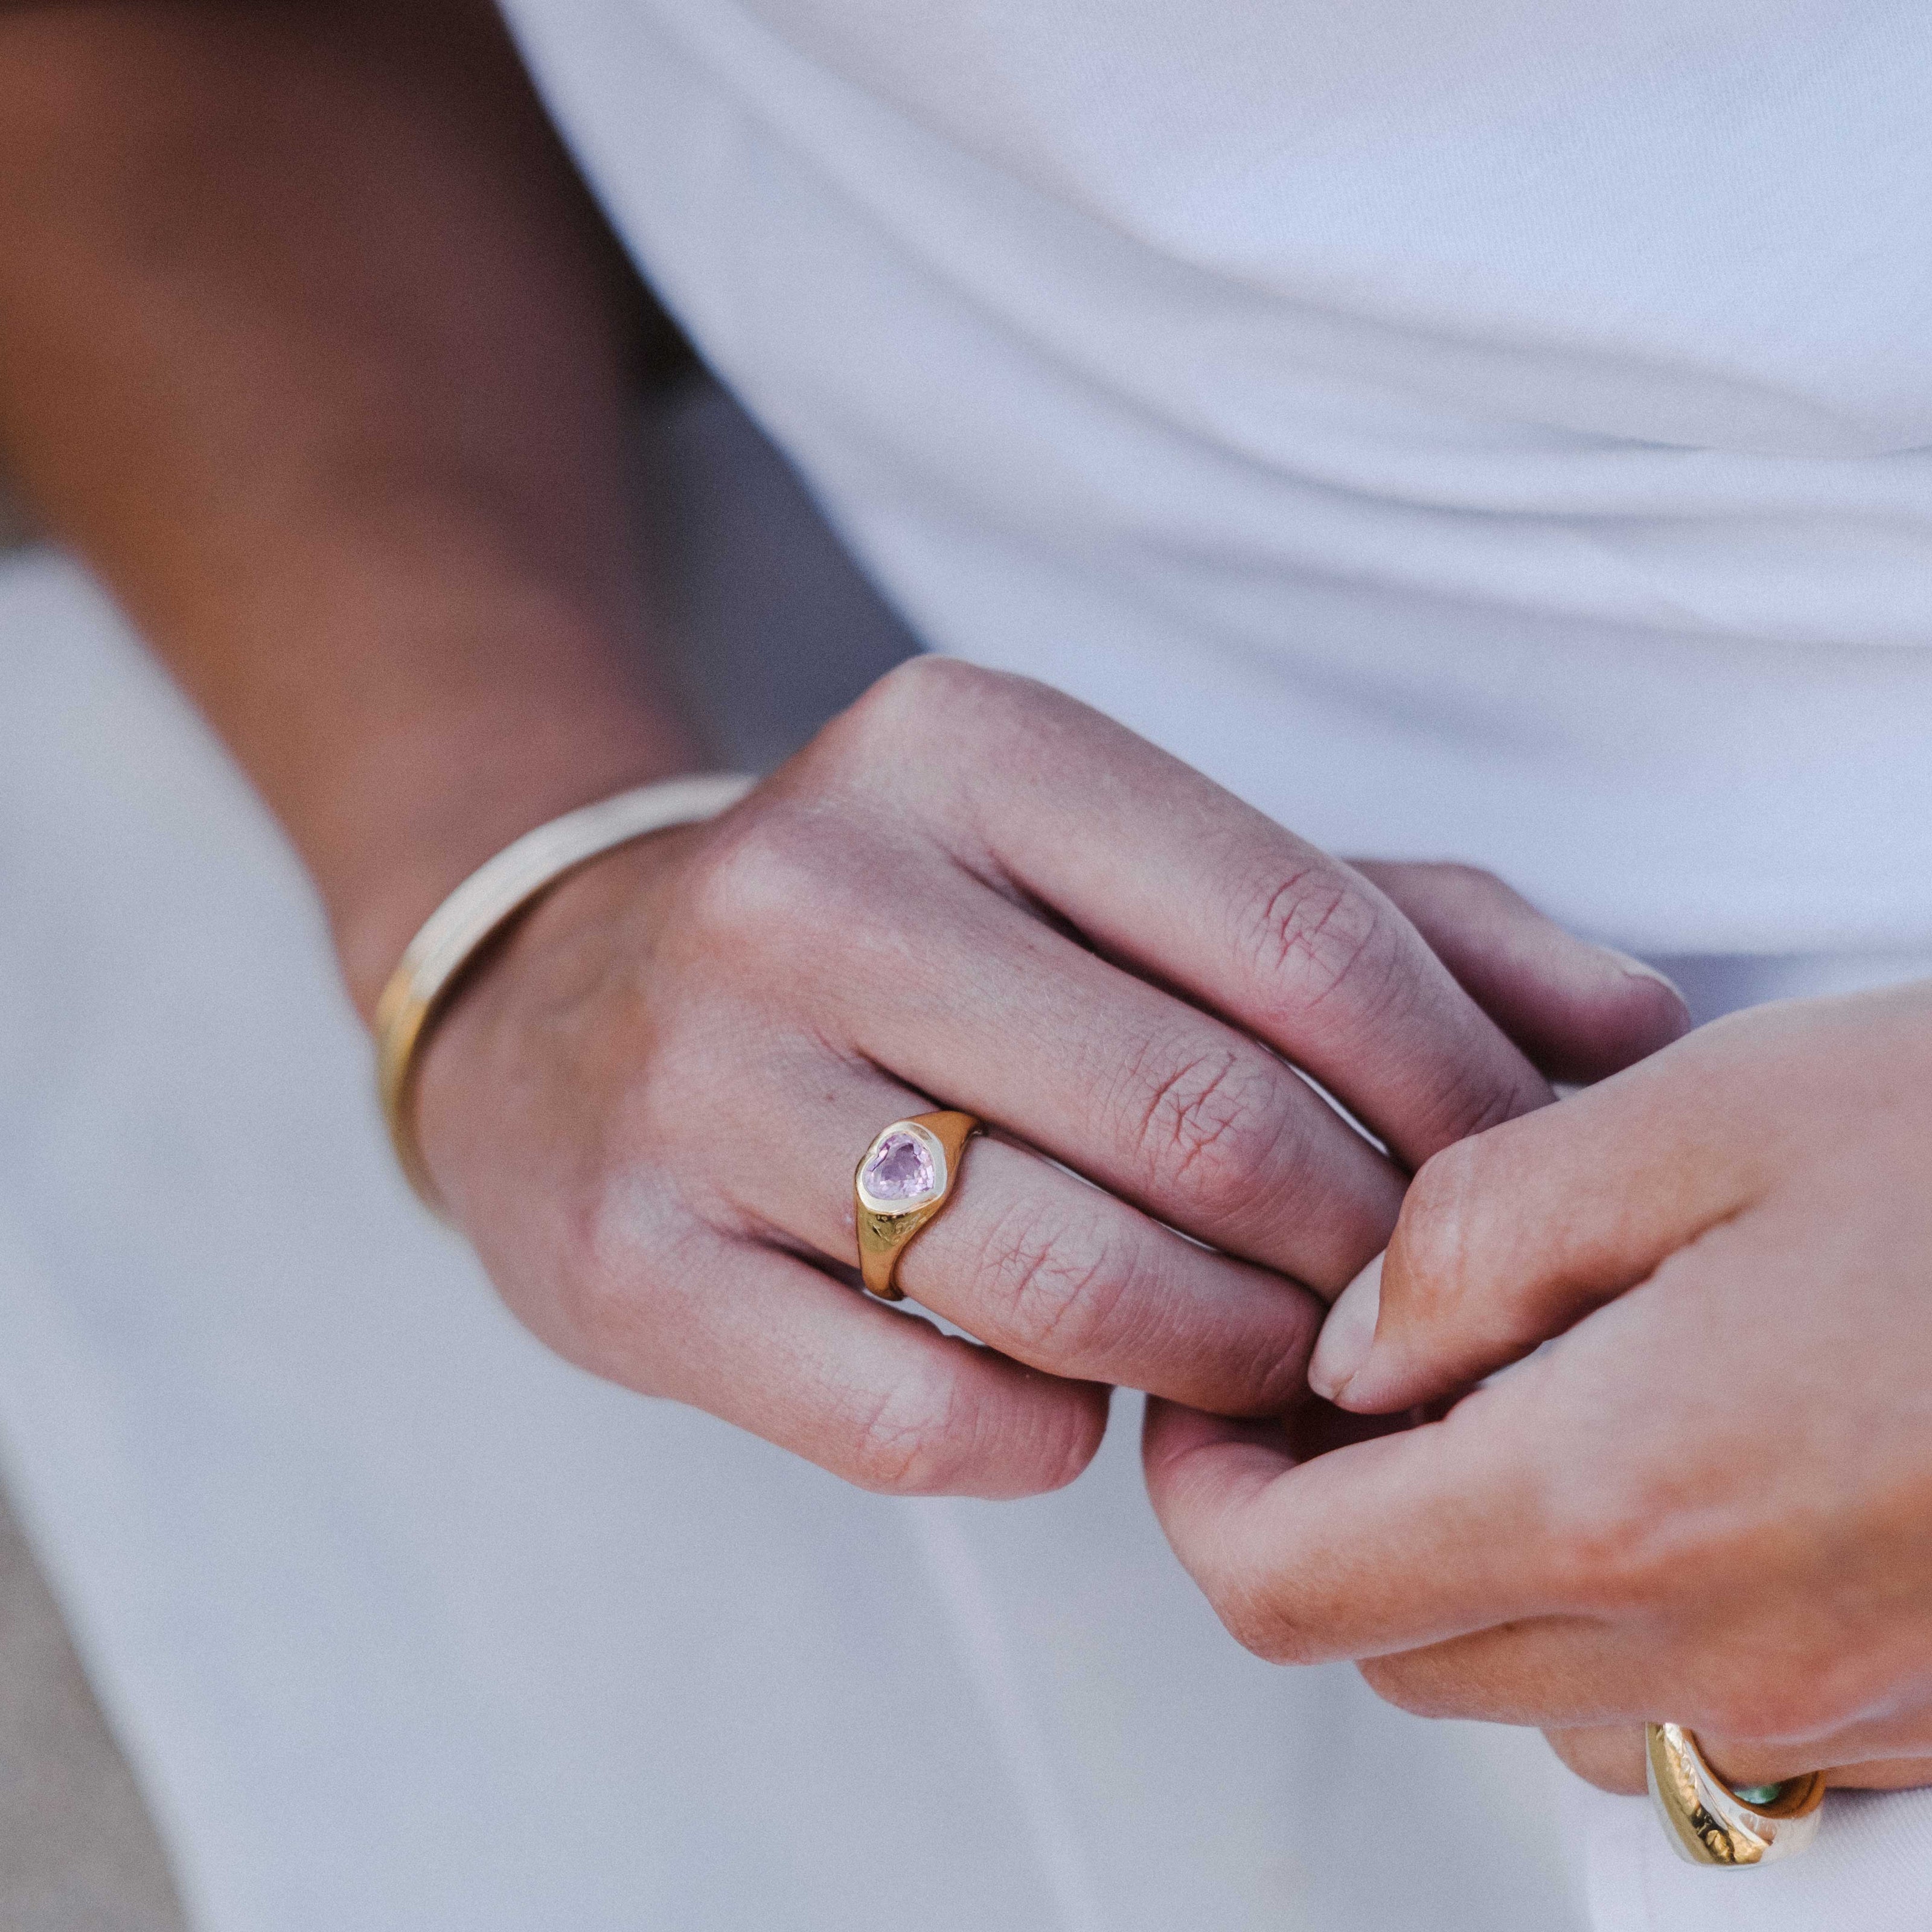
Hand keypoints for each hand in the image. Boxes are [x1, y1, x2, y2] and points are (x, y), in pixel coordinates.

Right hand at [414, 657, 1680, 1496]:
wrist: (573, 1011)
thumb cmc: (914, 940)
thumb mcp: (1123, 866)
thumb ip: (1386, 918)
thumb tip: (1627, 1028)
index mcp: (961, 745)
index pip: (1296, 929)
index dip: (1450, 1086)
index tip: (1495, 1174)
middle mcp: (812, 886)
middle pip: (1204, 1123)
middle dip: (1349, 1251)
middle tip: (1381, 1297)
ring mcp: (703, 1079)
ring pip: (1074, 1286)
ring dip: (1222, 1359)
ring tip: (1254, 1355)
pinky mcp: (633, 1259)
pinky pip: (928, 1418)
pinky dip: (1052, 1436)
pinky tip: (1068, 1395)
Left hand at [1145, 982, 1931, 1791]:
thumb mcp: (1699, 1119)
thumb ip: (1477, 1239)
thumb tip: (1352, 1346)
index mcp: (1621, 1501)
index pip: (1285, 1585)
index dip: (1201, 1487)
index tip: (1216, 1384)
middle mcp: (1714, 1653)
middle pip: (1387, 1644)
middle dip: (1324, 1512)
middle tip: (1355, 1360)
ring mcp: (1827, 1711)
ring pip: (1524, 1689)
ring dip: (1466, 1557)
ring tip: (1516, 1386)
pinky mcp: (1915, 1712)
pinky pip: (1681, 1709)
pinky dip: (1613, 1601)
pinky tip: (1667, 1449)